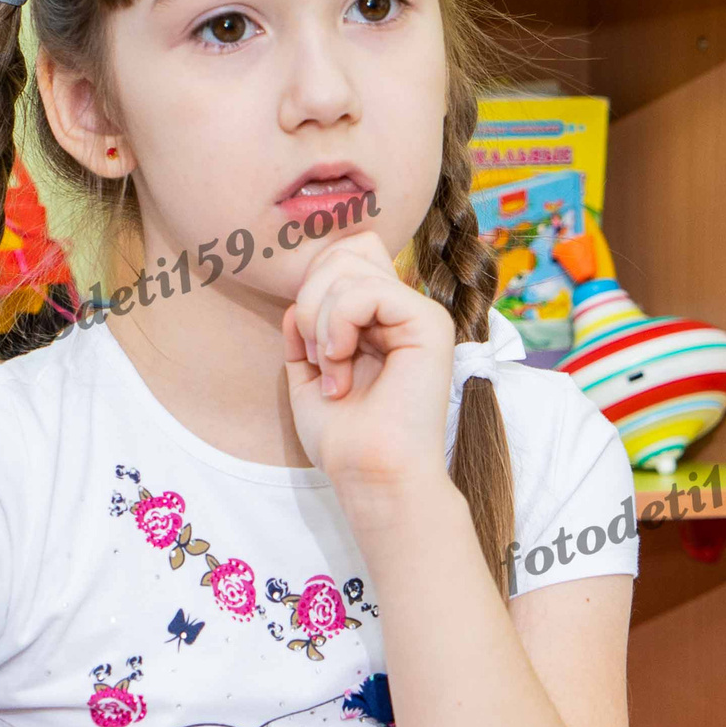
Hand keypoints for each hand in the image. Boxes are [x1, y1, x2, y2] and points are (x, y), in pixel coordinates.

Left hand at [280, 233, 456, 514]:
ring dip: (320, 319)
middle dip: (310, 300)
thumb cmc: (344, 437)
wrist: (372, 475)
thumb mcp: (309, 372)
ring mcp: (421, 313)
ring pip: (349, 267)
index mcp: (382, 318)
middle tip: (317, 356)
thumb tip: (296, 302)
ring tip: (332, 367)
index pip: (347, 254)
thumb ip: (303, 330)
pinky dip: (338, 324)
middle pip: (344, 252)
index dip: (314, 280)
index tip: (306, 340)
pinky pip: (367, 291)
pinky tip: (341, 362)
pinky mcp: (430, 323)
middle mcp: (404, 310)